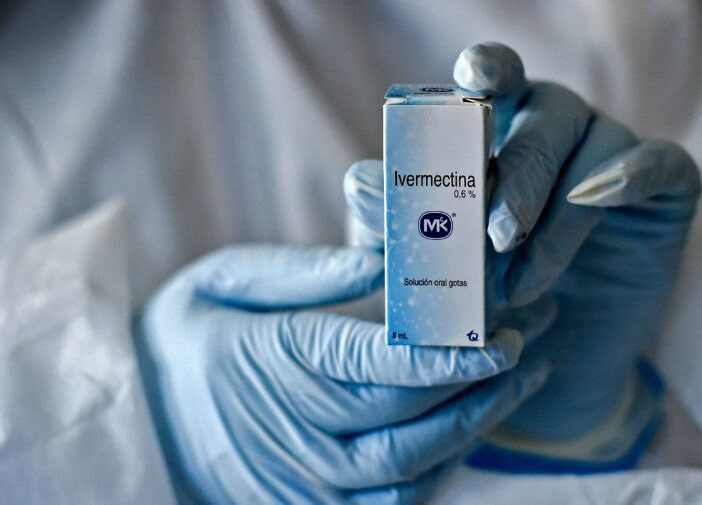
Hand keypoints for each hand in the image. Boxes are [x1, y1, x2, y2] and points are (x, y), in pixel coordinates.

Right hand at [137, 244, 549, 501]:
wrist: (137, 416)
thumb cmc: (187, 333)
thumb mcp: (227, 278)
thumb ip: (308, 272)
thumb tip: (385, 259)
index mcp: (272, 361)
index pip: (374, 365)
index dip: (443, 355)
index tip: (500, 337)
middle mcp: (292, 431)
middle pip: (405, 417)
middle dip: (476, 383)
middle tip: (525, 344)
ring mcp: (302, 482)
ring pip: (409, 470)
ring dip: (472, 427)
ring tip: (518, 382)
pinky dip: (439, 469)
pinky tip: (469, 428)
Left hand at [345, 43, 700, 467]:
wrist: (561, 361)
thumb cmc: (486, 301)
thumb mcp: (434, 269)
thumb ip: (401, 224)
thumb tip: (361, 180)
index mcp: (499, 131)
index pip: (494, 80)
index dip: (486, 70)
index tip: (473, 83)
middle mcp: (556, 130)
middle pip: (542, 120)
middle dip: (516, 177)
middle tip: (494, 237)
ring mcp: (611, 153)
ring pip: (593, 152)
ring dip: (556, 217)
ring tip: (522, 285)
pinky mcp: (666, 189)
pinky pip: (661, 164)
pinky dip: (632, 175)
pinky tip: (599, 197)